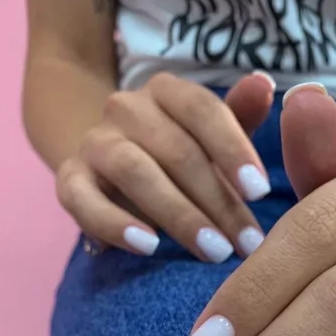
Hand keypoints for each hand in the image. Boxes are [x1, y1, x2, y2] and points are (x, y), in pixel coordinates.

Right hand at [56, 71, 274, 259]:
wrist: (109, 167)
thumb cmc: (178, 155)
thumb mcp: (213, 137)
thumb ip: (239, 115)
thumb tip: (265, 85)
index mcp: (166, 92)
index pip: (202, 109)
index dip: (233, 149)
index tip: (262, 192)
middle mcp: (126, 109)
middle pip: (176, 150)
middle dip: (218, 201)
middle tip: (248, 244)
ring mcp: (94, 144)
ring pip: (134, 172)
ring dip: (179, 214)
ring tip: (213, 251)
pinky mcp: (70, 180)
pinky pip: (83, 201)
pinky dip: (115, 224)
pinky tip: (150, 247)